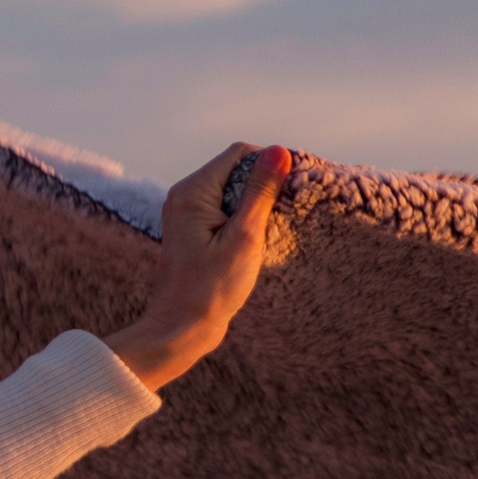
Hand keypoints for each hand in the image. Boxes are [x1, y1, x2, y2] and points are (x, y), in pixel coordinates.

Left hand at [103, 141, 292, 390]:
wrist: (181, 328)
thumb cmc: (211, 287)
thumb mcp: (244, 236)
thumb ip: (261, 192)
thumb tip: (278, 151)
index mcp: (191, 191)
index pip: (240, 154)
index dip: (271, 164)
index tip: (296, 188)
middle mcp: (184, 196)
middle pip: (236, 170)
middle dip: (265, 184)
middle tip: (286, 213)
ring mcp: (187, 213)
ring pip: (234, 190)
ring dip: (259, 204)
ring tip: (271, 231)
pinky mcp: (195, 230)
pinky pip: (227, 210)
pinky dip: (247, 218)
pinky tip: (259, 240)